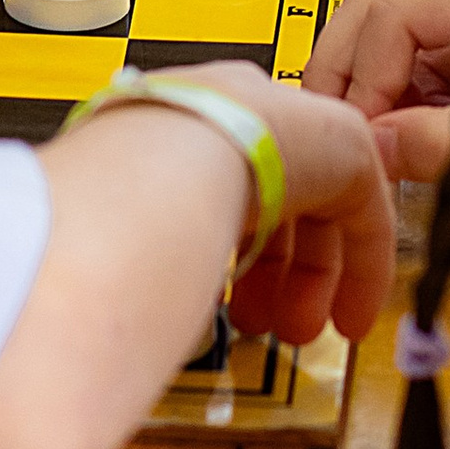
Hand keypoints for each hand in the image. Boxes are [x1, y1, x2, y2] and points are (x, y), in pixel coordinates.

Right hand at [0, 52, 395, 448]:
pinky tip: (346, 317)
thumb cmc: (115, 203)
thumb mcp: (113, 226)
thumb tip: (87, 314)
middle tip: (268, 326)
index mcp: (175, 123)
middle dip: (274, 272)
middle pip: (273, 195)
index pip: (218, 183)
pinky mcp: (340, 140)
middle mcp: (234, 114)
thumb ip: (121, 253)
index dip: (229, 250)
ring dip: (312, 278)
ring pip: (319, 204)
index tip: (231, 300)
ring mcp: (287, 121)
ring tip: (299, 334)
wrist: (157, 172)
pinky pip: (363, 205)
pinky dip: (360, 266)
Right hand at [304, 0, 449, 186]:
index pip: (396, 12)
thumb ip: (443, 145)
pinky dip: (404, 75)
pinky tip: (403, 119)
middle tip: (336, 123)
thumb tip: (373, 151)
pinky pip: (426, 34)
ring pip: (396, 10)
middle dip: (350, 61)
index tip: (357, 136)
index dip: (364, 77)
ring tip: (366, 127)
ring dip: (372, 67)